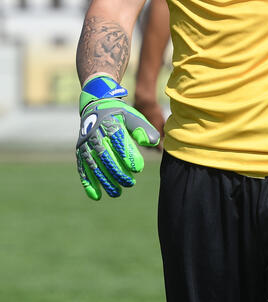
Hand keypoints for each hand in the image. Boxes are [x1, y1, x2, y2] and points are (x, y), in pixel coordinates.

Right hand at [76, 75, 160, 199]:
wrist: (96, 105)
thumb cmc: (120, 114)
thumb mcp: (133, 116)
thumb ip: (142, 129)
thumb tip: (153, 142)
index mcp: (109, 123)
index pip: (118, 141)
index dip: (127, 155)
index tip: (137, 168)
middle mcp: (94, 134)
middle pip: (105, 156)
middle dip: (117, 171)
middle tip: (130, 183)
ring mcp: (85, 144)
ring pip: (94, 165)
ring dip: (104, 180)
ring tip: (117, 193)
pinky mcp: (80, 151)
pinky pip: (83, 168)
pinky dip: (88, 183)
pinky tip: (96, 196)